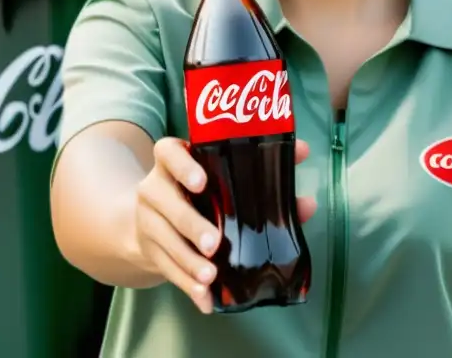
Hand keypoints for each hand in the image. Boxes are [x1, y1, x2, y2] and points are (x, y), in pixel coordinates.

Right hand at [131, 136, 316, 313]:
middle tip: (214, 243)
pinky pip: (167, 268)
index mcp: (173, 162)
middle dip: (191, 224)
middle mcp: (155, 187)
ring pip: (165, 240)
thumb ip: (262, 174)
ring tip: (211, 276)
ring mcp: (148, 219)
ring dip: (189, 261)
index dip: (183, 166)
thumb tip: (303, 170)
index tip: (202, 182)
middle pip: (166, 201)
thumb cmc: (199, 193)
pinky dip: (187, 285)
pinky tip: (205, 298)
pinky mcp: (149, 250)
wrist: (150, 220)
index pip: (168, 152)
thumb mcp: (219, 178)